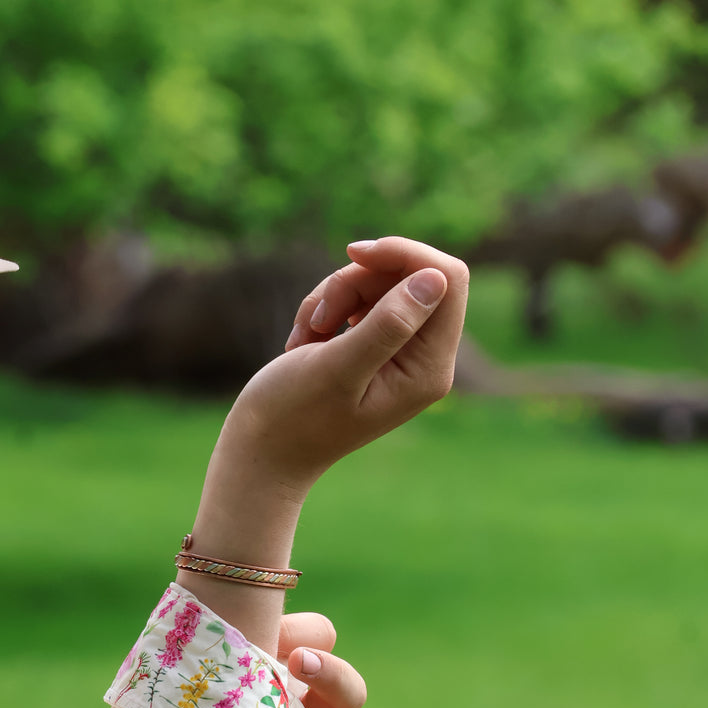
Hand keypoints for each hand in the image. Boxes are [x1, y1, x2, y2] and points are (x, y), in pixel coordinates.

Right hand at [221, 235, 468, 494]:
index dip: (404, 254)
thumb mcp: (338, 368)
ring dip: (334, 297)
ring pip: (379, 283)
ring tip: (306, 337)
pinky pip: (358, 300)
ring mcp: (399, 354)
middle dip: (358, 282)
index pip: (445, 279)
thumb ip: (388, 325)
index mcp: (427, 369)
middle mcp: (423, 361)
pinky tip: (304, 342)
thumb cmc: (292, 417)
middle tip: (320, 319)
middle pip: (410, 275)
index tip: (354, 254)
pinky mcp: (373, 348)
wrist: (262, 453)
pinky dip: (326, 309)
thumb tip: (435, 280)